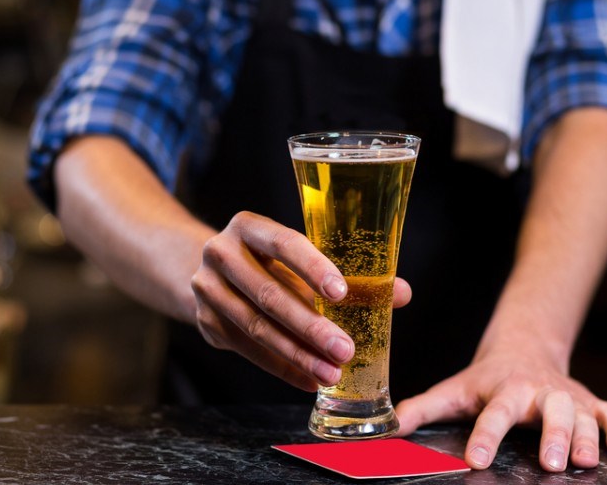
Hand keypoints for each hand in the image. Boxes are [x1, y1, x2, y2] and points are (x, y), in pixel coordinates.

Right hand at [191, 211, 411, 391]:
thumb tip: (401, 293)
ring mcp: (207, 289)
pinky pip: (247, 350)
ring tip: (331, 372)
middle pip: (269, 294)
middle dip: (311, 326)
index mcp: (249, 226)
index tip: (342, 293)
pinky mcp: (205, 322)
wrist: (213, 272)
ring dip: (297, 355)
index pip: (284, 243)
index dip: (313, 268)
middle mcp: (221, 252)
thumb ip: (349, 274)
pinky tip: (308, 380)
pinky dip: (281, 368)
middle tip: (345, 349)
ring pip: (256, 327)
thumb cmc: (272, 262)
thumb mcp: (301, 258)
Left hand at [395, 338, 606, 472]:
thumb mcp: (453, 390)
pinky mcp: (588, 401)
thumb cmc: (485, 379)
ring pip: (581, 414)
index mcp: (503, 390)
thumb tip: (389, 429)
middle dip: (552, 435)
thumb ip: (422, 409)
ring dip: (584, 436)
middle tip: (550, 464)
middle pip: (549, 411)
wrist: (523, 347)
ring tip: (583, 461)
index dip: (486, 437)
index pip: (494, 414)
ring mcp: (566, 396)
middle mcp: (538, 392)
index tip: (477, 459)